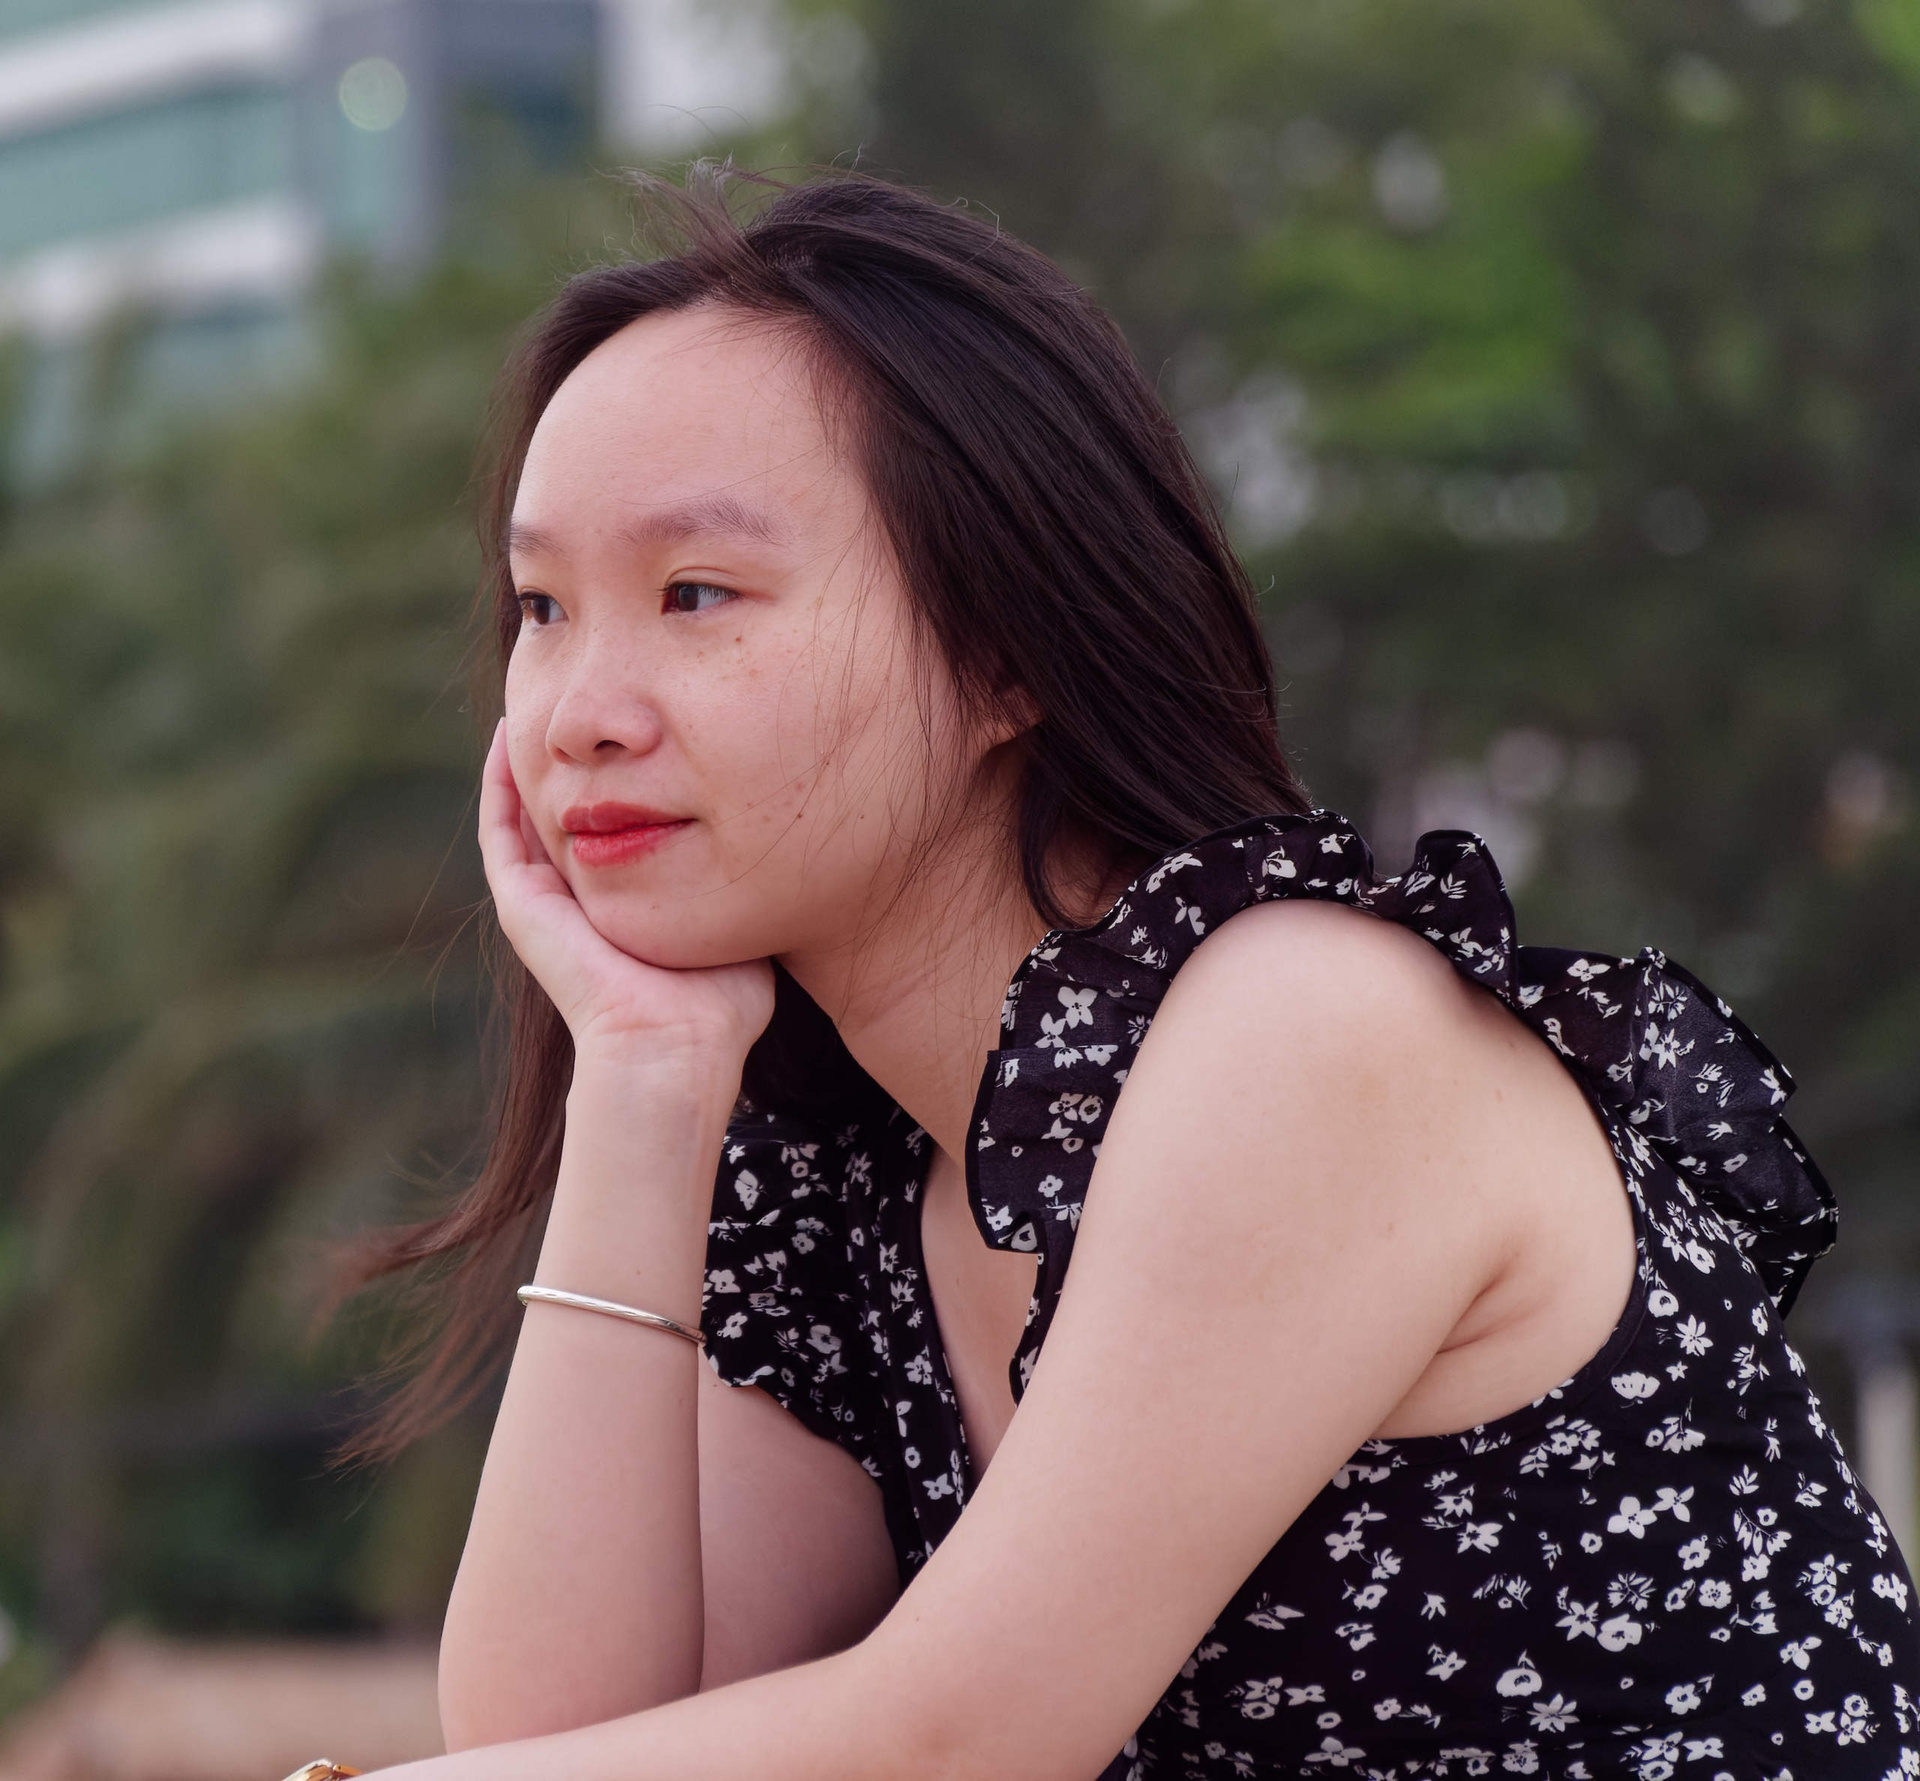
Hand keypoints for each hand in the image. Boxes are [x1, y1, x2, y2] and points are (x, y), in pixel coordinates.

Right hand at [477, 722, 774, 1067]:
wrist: (675, 1044)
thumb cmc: (719, 1002)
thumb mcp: (732, 922)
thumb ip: (739, 883)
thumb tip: (777, 843)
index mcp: (622, 906)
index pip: (609, 830)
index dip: (613, 782)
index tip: (628, 734)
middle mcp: (578, 901)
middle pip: (561, 813)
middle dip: (566, 762)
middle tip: (571, 704)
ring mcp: (543, 902)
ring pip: (521, 813)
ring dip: (523, 760)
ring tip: (527, 700)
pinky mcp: (520, 903)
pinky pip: (499, 827)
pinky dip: (497, 780)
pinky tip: (503, 735)